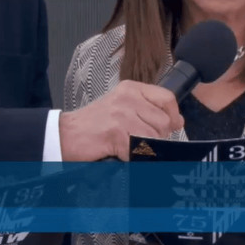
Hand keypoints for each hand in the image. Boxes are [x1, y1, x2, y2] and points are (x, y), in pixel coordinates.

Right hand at [60, 80, 183, 160]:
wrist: (66, 134)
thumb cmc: (94, 124)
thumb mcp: (122, 107)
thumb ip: (148, 110)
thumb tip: (177, 121)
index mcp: (130, 88)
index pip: (167, 98)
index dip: (172, 116)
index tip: (171, 126)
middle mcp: (128, 98)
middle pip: (163, 121)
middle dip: (157, 136)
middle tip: (138, 139)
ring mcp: (122, 114)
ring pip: (154, 137)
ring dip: (145, 148)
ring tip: (127, 145)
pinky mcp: (117, 132)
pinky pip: (140, 149)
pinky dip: (133, 156)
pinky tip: (120, 151)